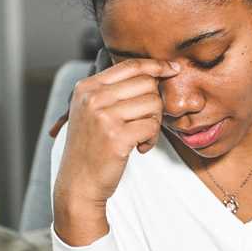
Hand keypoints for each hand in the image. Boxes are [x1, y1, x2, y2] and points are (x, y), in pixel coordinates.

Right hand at [52, 58, 177, 241]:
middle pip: (146, 84)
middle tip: (145, 123)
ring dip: (154, 124)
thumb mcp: (91, 112)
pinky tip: (140, 149)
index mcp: (86, 87)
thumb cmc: (91, 148)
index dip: (156, 66)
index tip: (173, 69)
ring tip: (140, 138)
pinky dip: (152, 140)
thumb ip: (113, 91)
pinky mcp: (116, 136)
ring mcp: (103, 116)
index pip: (130, 66)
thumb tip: (152, 72)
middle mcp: (93, 98)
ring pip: (153, 104)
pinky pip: (152, 127)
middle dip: (154, 103)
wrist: (78, 184)